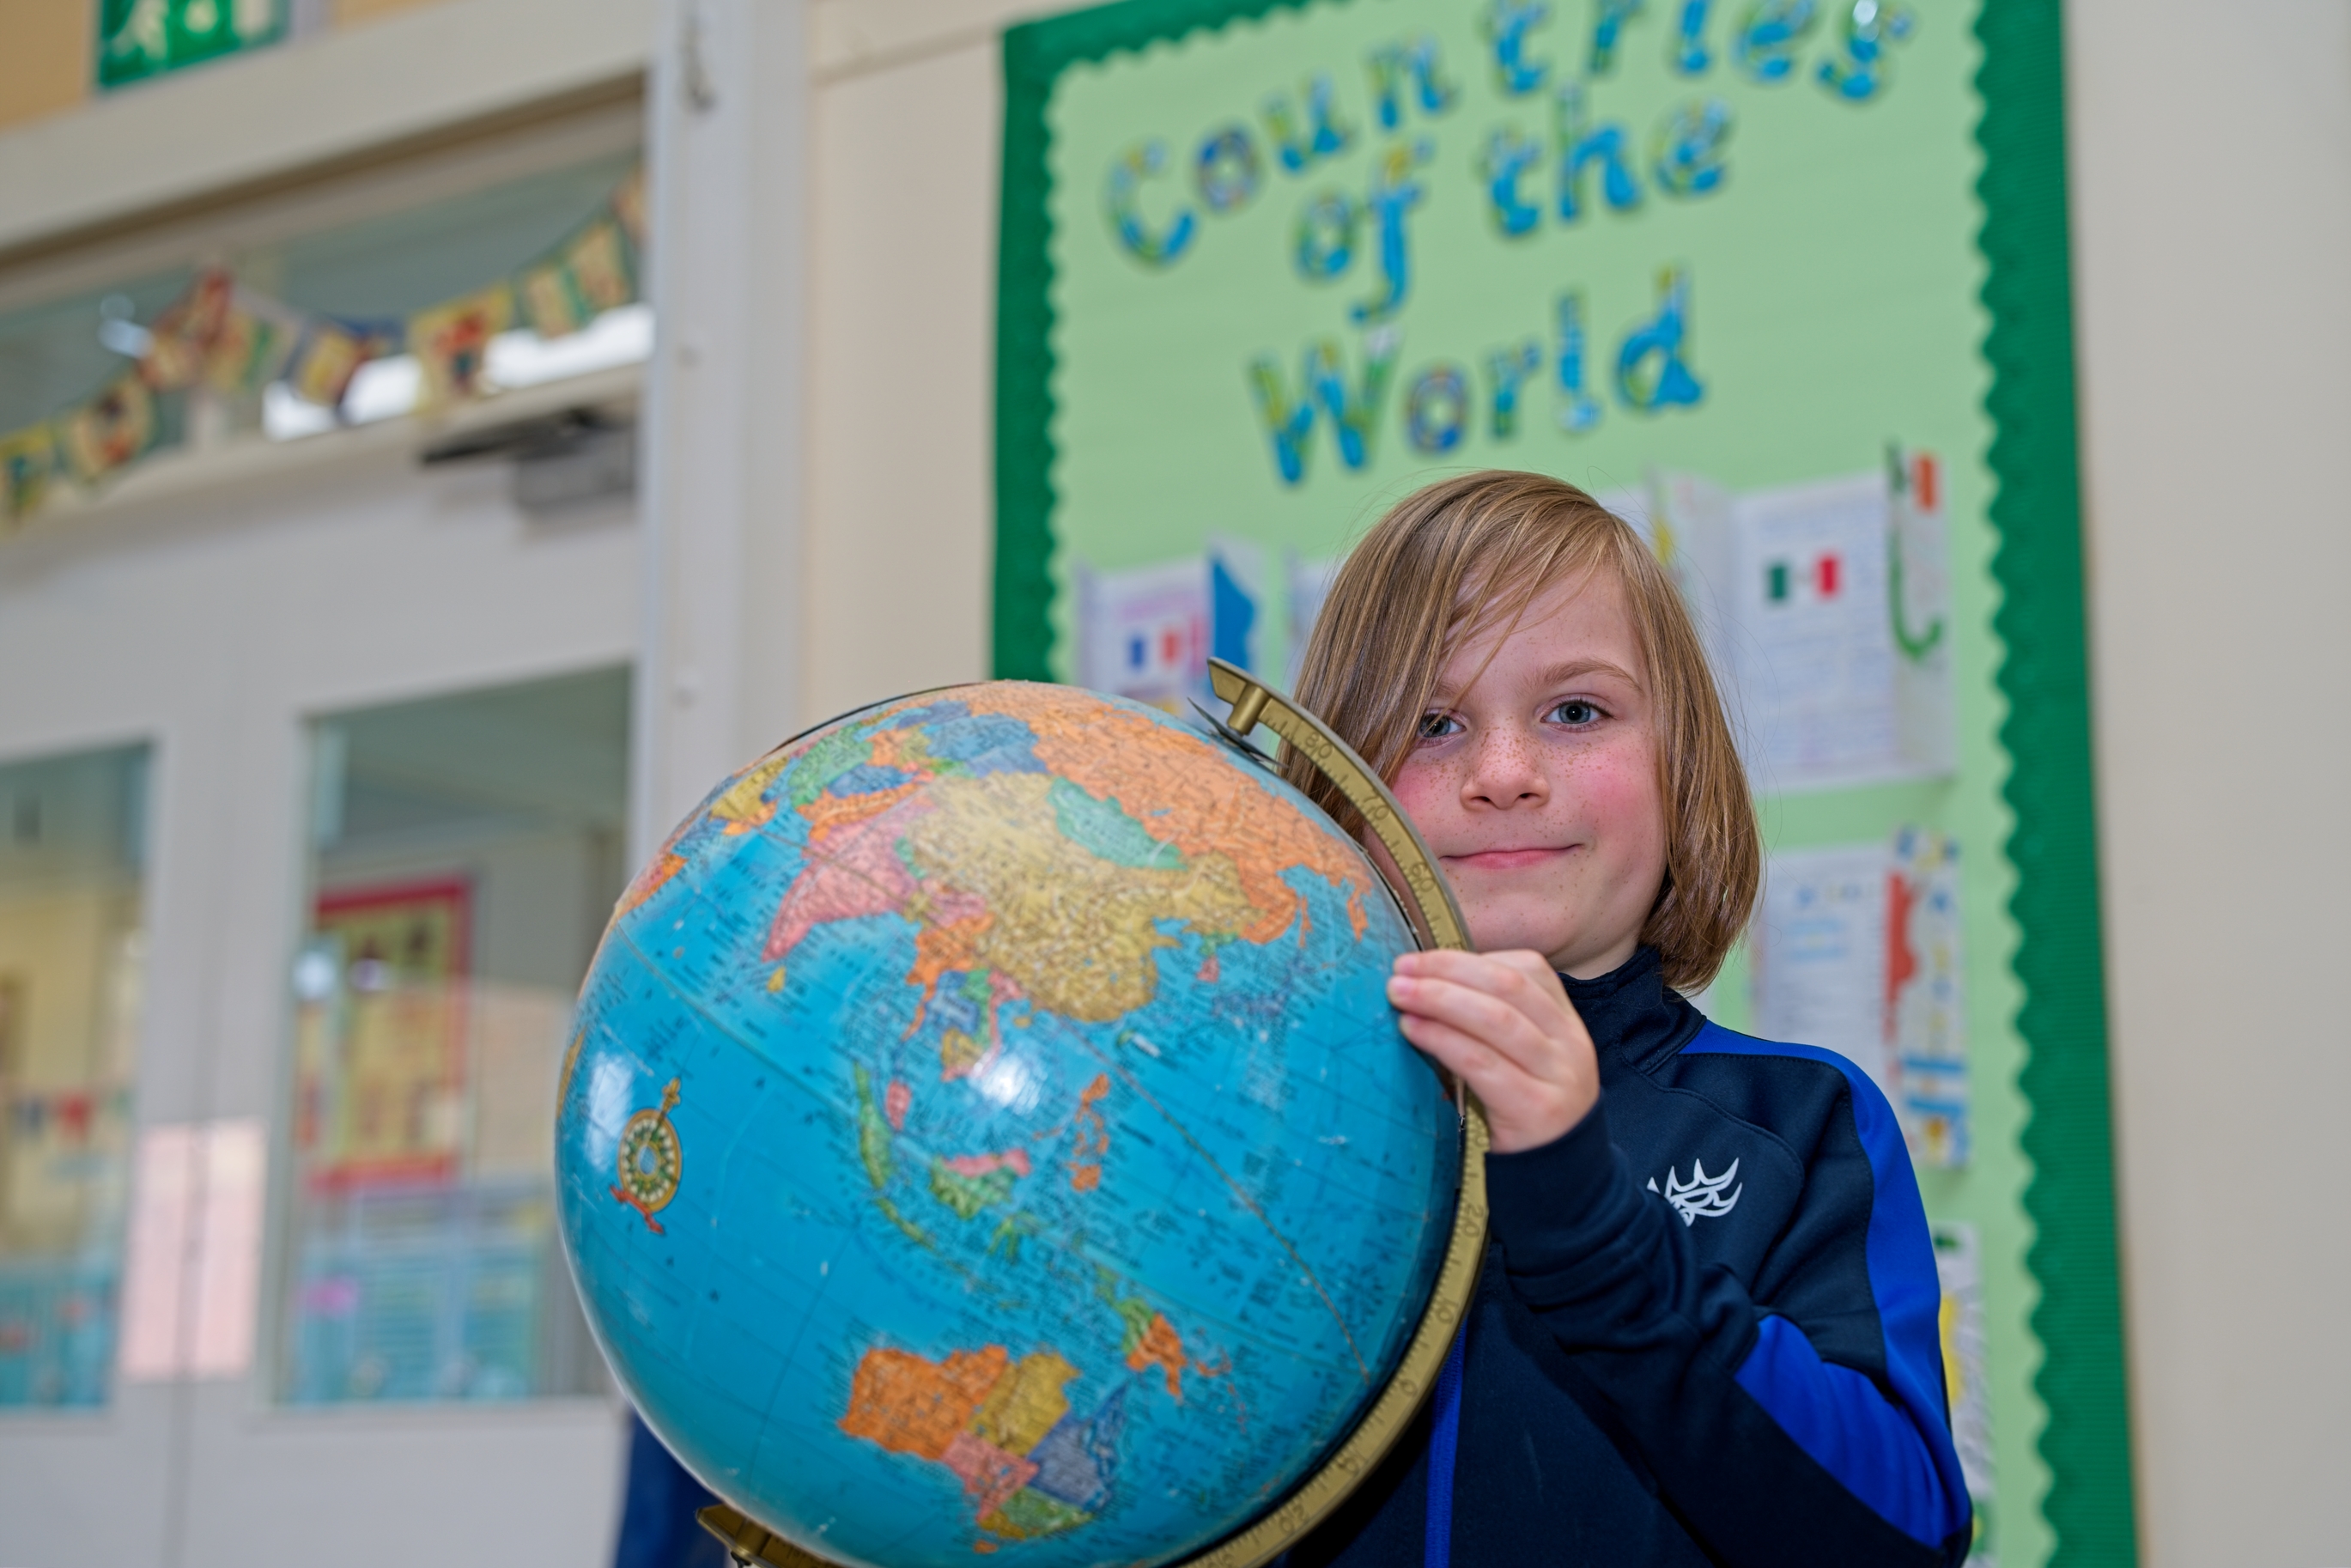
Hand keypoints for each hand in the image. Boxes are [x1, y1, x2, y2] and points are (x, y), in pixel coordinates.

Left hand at [1387, 949, 1599, 1153]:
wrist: (1561, 1183)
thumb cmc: (1524, 1111)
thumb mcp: (1522, 1060)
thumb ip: (1491, 1023)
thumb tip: (1424, 983)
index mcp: (1566, 1022)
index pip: (1527, 968)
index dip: (1468, 958)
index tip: (1420, 960)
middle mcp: (1570, 1043)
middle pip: (1508, 986)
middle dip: (1448, 970)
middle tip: (1400, 970)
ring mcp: (1558, 1076)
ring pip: (1497, 1019)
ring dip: (1440, 998)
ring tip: (1399, 994)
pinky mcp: (1537, 1109)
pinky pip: (1483, 1064)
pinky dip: (1444, 1040)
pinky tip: (1413, 1030)